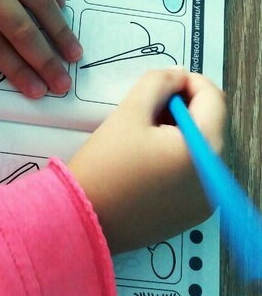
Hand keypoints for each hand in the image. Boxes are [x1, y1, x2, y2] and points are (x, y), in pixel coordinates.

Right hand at [68, 69, 225, 253]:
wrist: (81, 219)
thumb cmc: (105, 165)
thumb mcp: (131, 110)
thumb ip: (159, 82)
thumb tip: (178, 75)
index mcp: (205, 150)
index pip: (213, 99)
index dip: (189, 81)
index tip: (164, 81)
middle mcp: (215, 178)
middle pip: (211, 124)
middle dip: (184, 107)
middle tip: (149, 106)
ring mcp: (205, 201)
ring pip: (202, 148)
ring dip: (181, 131)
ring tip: (144, 133)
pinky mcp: (190, 214)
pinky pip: (194, 173)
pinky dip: (178, 157)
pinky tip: (147, 158)